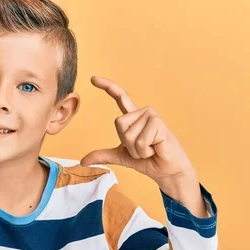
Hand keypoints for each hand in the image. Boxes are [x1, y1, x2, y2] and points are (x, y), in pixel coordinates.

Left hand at [80, 76, 194, 184]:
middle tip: (143, 149)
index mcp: (133, 117)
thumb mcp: (121, 156)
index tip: (93, 78)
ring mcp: (151, 116)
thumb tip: (83, 161)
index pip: (119, 97)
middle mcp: (142, 112)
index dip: (106, 87)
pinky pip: (140, 141)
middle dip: (127, 143)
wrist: (166, 170)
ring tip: (151, 149)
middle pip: (119, 124)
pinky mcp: (158, 123)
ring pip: (129, 134)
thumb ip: (103, 155)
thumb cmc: (148, 161)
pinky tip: (156, 149)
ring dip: (137, 150)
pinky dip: (145, 151)